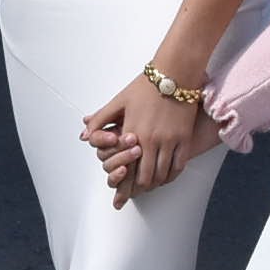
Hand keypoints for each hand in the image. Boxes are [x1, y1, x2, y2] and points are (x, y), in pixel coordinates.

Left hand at [84, 76, 220, 206]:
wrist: (175, 74)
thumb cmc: (146, 86)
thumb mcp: (119, 101)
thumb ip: (101, 120)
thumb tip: (85, 135)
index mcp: (132, 133)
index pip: (126, 168)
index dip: (124, 185)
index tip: (122, 195)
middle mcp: (151, 140)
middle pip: (145, 176)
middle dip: (139, 187)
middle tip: (136, 191)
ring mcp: (169, 141)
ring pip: (162, 174)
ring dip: (155, 182)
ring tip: (150, 184)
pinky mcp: (184, 138)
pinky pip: (178, 166)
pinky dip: (171, 175)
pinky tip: (166, 176)